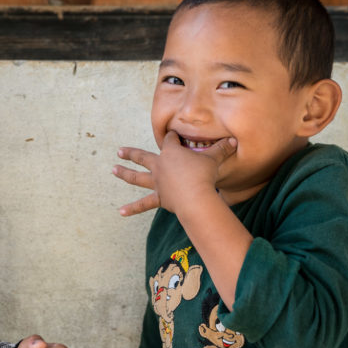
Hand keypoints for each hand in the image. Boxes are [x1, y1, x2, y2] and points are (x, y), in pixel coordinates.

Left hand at [113, 131, 236, 215]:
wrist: (196, 196)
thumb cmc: (204, 174)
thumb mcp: (214, 159)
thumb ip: (222, 149)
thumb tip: (235, 141)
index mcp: (171, 152)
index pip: (170, 140)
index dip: (173, 137)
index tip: (175, 135)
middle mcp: (160, 165)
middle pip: (142, 157)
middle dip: (131, 154)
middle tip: (118, 151)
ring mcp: (157, 182)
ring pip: (137, 177)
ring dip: (124, 173)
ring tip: (112, 170)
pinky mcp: (160, 197)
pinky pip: (143, 204)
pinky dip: (132, 209)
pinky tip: (120, 212)